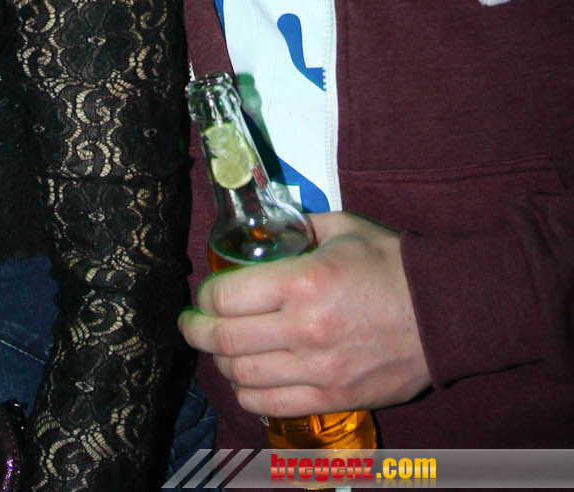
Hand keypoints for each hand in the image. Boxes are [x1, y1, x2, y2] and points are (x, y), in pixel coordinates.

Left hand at [179, 212, 430, 417]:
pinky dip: (249, 395)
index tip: (204, 293)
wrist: (445, 312)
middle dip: (198, 332)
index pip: (227, 297)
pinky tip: (245, 381)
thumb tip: (265, 229)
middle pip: (226, 340)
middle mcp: (305, 330)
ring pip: (244, 377)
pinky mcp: (334, 397)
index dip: (205, 296)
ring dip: (221, 364)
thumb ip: (298, 229)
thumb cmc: (392, 264)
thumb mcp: (342, 228)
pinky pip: (273, 406)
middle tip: (191, 325)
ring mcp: (319, 370)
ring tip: (218, 350)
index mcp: (303, 283)